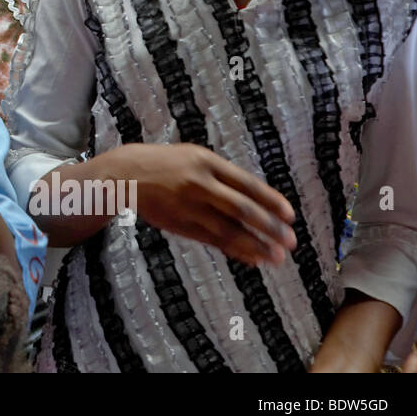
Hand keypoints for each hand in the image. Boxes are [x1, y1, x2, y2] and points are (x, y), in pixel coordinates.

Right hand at [116, 142, 297, 267]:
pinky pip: (212, 240)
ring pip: (228, 229)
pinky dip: (234, 250)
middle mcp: (199, 184)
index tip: (290, 216)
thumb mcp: (193, 157)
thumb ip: (222, 176)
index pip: (247, 184)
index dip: (271, 201)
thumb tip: (257, 200)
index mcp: (206, 162)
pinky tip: (251, 258)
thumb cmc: (165, 165)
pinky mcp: (179, 224)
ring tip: (276, 257)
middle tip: (290, 242)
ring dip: (255, 245)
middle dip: (269, 227)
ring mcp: (188, 206)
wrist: (125, 175)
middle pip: (242, 209)